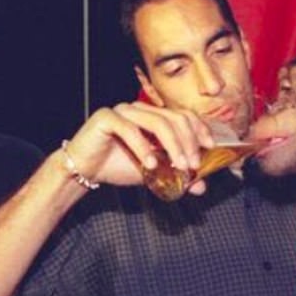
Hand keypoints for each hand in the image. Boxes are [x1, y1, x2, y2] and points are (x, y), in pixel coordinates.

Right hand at [61, 102, 214, 192]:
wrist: (85, 170)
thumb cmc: (119, 166)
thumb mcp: (154, 173)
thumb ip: (177, 175)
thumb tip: (201, 186)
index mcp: (154, 116)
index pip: (184, 115)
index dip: (200, 130)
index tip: (209, 147)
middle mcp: (141, 109)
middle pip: (175, 118)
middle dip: (189, 143)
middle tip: (193, 165)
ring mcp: (124, 110)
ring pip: (158, 122)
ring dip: (173, 146)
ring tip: (179, 167)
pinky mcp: (106, 117)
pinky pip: (130, 129)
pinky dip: (143, 148)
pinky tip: (150, 165)